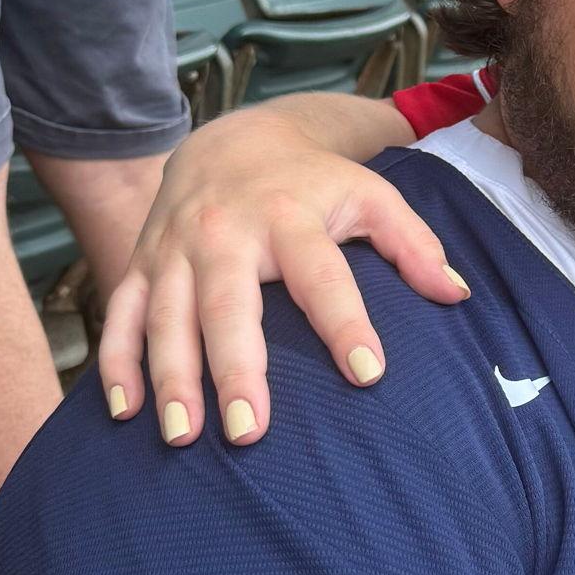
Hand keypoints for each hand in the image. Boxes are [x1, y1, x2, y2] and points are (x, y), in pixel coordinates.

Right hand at [97, 109, 466, 446]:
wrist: (232, 138)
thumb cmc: (313, 182)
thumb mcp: (371, 196)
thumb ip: (414, 243)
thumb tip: (457, 294)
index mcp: (289, 216)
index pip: (322, 275)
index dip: (345, 322)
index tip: (368, 373)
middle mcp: (224, 232)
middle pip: (228, 306)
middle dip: (236, 369)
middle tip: (248, 431)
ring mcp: (174, 249)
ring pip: (166, 318)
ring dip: (170, 379)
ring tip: (183, 436)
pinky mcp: (141, 263)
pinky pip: (122, 317)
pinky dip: (117, 365)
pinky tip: (124, 415)